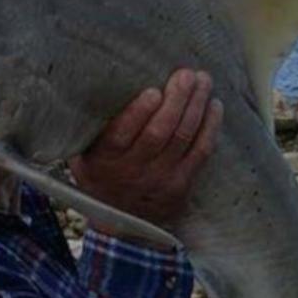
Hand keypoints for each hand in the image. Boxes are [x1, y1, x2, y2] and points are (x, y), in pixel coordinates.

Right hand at [68, 69, 222, 240]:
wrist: (119, 223)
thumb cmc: (100, 175)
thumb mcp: (82, 158)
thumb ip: (87, 132)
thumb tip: (91, 90)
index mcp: (104, 161)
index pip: (120, 135)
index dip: (138, 113)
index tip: (152, 91)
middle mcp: (133, 171)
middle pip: (159, 132)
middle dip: (175, 100)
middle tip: (185, 74)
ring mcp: (160, 179)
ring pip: (182, 138)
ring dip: (195, 106)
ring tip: (202, 81)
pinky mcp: (182, 184)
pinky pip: (200, 153)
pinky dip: (210, 127)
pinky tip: (215, 107)